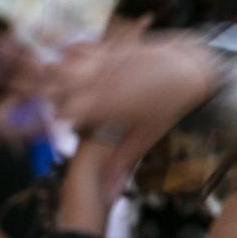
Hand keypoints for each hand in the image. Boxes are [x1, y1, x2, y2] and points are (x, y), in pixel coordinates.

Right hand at [45, 35, 216, 172]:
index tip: (60, 121)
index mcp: (104, 107)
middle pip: (53, 81)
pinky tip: (74, 57)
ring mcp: (103, 62)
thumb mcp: (147, 135)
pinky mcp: (110, 47)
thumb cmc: (170, 105)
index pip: (61, 112)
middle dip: (44, 89)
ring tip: (60, 76)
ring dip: (56, 69)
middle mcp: (98, 82)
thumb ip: (122, 160)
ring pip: (62, 61)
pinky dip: (73, 50)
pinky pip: (82, 45)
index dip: (55, 118)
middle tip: (51, 96)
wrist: (191, 68)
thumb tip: (109, 192)